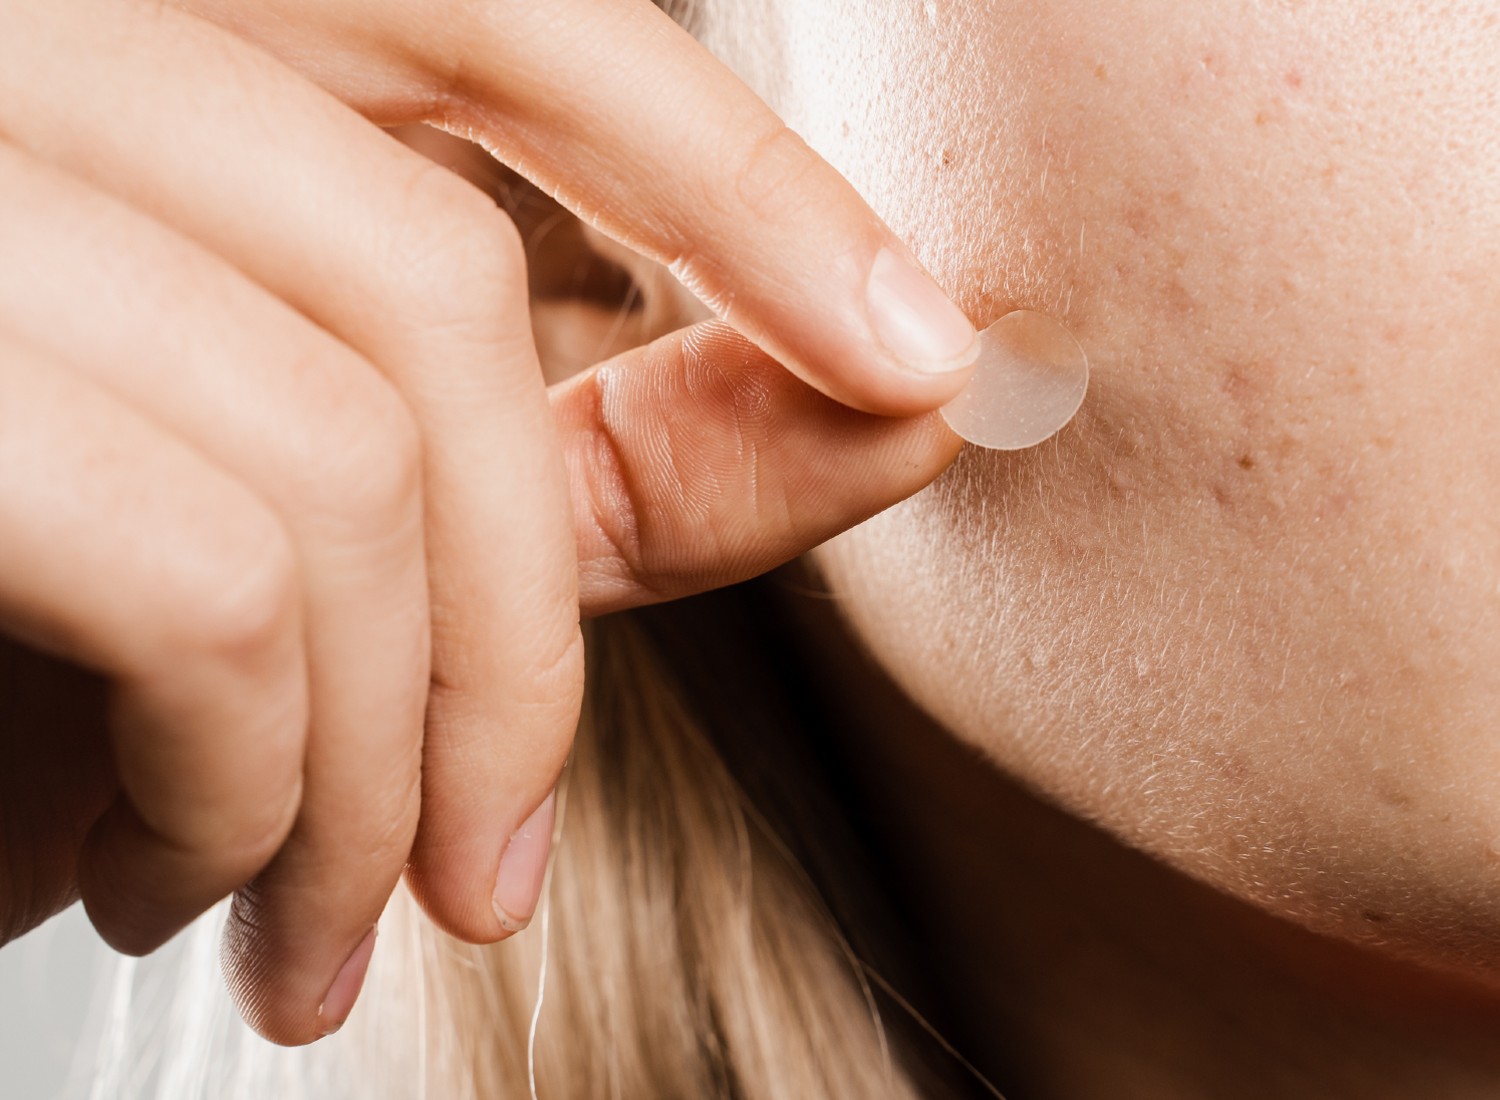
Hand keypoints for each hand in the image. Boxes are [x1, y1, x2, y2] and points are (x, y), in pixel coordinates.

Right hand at [0, 0, 975, 1042]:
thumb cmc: (23, 652)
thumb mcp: (337, 529)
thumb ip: (613, 460)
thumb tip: (915, 401)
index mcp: (150, 56)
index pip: (502, 15)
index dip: (745, 185)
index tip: (922, 359)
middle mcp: (19, 52)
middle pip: (428, 277)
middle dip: (521, 630)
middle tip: (495, 874)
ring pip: (336, 444)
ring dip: (385, 755)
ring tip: (319, 916)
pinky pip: (205, 566)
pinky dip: (249, 776)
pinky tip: (159, 876)